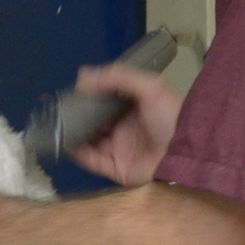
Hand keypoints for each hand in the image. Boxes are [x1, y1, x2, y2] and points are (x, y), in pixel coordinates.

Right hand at [68, 62, 182, 186]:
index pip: (106, 100)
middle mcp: (125, 127)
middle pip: (95, 121)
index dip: (90, 96)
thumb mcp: (150, 86)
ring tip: (58, 127)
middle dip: (79, 116)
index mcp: (133, 107)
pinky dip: (79, 154)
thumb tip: (83, 75)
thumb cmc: (171, 116)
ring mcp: (121, 149)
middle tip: (61, 110)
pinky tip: (67, 144)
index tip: (72, 92)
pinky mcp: (117, 169)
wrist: (186, 152)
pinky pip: (93, 161)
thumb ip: (118, 77)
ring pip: (91, 141)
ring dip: (75, 134)